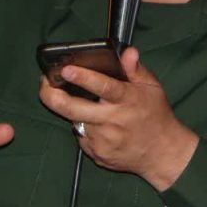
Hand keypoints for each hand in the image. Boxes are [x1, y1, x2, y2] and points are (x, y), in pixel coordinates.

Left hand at [38, 47, 197, 190]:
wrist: (162, 153)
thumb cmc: (156, 115)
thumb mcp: (152, 87)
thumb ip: (135, 69)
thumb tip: (128, 52)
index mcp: (127, 100)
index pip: (103, 87)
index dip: (83, 77)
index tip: (66, 69)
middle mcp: (112, 121)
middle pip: (72, 108)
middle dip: (51, 94)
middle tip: (44, 83)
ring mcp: (102, 140)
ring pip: (75, 121)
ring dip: (71, 110)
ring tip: (76, 101)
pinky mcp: (96, 154)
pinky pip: (82, 136)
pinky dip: (84, 127)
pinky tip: (95, 124)